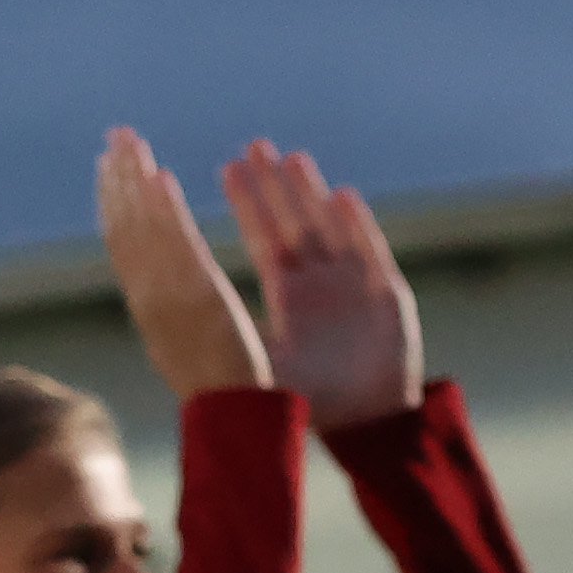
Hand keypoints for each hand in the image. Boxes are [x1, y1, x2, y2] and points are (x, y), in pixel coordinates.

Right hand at [99, 127, 263, 402]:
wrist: (234, 429)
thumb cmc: (220, 402)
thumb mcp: (188, 358)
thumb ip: (176, 326)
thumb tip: (164, 305)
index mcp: (151, 315)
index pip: (126, 250)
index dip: (116, 209)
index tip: (110, 173)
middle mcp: (151, 303)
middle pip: (127, 231)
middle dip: (118, 183)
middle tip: (116, 137)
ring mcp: (172, 301)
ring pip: (145, 232)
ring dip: (134, 184)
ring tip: (128, 141)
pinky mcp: (202, 300)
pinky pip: (179, 248)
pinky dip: (166, 214)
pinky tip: (160, 177)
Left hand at [222, 138, 420, 432]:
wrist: (371, 426)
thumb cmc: (318, 404)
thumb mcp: (269, 369)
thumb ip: (238, 338)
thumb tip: (184, 318)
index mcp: (290, 300)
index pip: (265, 241)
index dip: (249, 205)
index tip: (229, 167)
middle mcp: (321, 286)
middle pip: (295, 223)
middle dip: (275, 186)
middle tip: (254, 146)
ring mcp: (355, 285)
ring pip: (329, 227)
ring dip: (310, 194)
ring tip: (291, 158)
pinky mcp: (388, 294)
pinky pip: (370, 251)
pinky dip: (357, 225)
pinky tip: (342, 196)